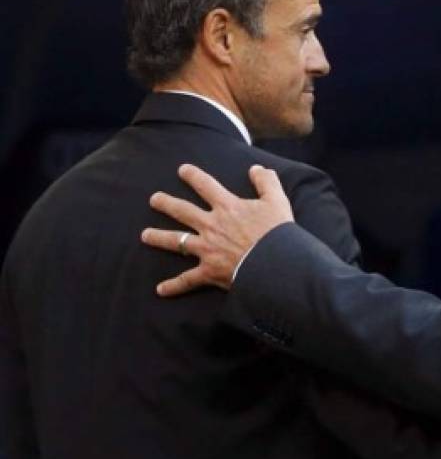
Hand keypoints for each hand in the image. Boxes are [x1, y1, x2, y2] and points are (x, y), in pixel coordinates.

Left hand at [141, 164, 293, 294]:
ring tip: (144, 235)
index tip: (182, 170)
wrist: (275, 263)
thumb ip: (266, 182)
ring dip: (158, 237)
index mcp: (227, 207)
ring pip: (176, 241)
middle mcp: (211, 225)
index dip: (193, 176)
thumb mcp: (277, 200)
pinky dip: (174, 286)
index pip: (206, 186)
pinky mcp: (208, 271)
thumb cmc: (278, 232)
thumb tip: (256, 168)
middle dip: (166, 204)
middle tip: (154, 199)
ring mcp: (207, 249)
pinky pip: (187, 279)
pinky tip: (160, 290)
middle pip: (182, 211)